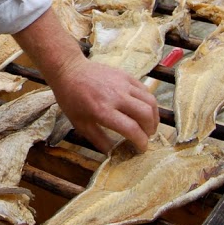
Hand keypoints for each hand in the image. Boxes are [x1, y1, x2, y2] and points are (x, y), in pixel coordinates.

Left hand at [13, 8, 158, 152]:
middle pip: (146, 115)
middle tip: (146, 136)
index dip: (141, 142)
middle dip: (150, 130)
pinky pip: (145, 90)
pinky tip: (143, 109)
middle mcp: (116, 96)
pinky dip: (148, 102)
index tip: (142, 148)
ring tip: (149, 125)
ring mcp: (123, 84)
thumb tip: (114, 154)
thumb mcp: (80, 124)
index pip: (132, 129)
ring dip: (154, 116)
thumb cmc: (71, 99)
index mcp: (103, 111)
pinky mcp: (126, 75)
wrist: (69, 70)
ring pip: (150, 101)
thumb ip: (99, 140)